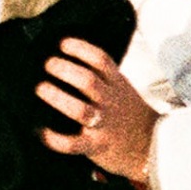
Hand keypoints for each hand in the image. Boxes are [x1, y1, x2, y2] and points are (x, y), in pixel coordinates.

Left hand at [36, 38, 159, 186]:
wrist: (150, 146)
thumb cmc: (128, 115)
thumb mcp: (122, 88)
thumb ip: (102, 77)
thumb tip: (67, 61)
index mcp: (116, 84)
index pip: (101, 60)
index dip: (81, 49)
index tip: (62, 43)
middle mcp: (110, 101)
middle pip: (88, 82)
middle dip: (65, 70)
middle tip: (48, 65)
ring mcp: (103, 124)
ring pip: (80, 110)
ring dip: (58, 97)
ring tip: (41, 89)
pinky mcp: (95, 146)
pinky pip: (73, 144)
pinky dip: (54, 139)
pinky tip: (40, 131)